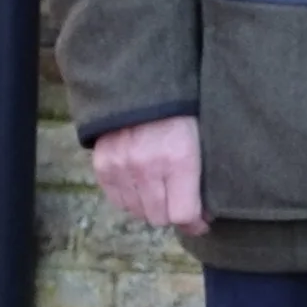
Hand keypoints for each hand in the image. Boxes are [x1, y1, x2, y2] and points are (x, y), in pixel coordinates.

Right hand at [90, 114, 209, 235]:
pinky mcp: (103, 166)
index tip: (202, 222)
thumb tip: (203, 214)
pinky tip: (142, 184)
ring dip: (151, 207)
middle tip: (181, 202)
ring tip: (161, 189)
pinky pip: (117, 200)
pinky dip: (131, 198)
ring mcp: (121, 167)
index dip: (195, 223)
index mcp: (179, 159)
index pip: (183, 213)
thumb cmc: (182, 109)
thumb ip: (202, 174)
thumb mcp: (202, 137)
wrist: (142, 84)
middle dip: (173, 213)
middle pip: (159, 217)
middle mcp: (147, 167)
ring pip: (137, 212)